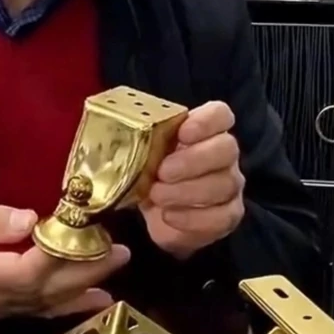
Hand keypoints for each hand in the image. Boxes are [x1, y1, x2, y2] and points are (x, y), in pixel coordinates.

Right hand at [0, 196, 129, 318]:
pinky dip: (70, 305)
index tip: (84, 230)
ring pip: (47, 303)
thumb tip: (29, 220)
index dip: (57, 254)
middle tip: (120, 251)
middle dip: (85, 270)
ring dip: (84, 286)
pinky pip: (39, 310)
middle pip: (45, 289)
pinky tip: (95, 300)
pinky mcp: (0, 308)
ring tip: (116, 269)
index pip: (25, 270)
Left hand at [140, 101, 244, 259]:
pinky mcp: (228, 215)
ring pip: (224, 184)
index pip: (220, 115)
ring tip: (157, 196)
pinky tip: (169, 217)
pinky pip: (221, 217)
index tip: (183, 132)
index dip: (206, 121)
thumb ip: (133, 138)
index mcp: (204, 130)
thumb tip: (103, 130)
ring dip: (188, 191)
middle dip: (193, 160)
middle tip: (162, 172)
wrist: (158, 213)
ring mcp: (229, 185)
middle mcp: (223, 154)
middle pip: (226, 148)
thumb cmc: (150, 173)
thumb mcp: (140, 152)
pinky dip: (193, 218)